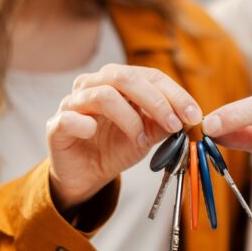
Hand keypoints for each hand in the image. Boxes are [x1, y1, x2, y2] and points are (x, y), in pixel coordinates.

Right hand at [46, 65, 202, 213]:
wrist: (86, 174)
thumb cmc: (115, 148)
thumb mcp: (148, 135)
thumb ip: (164, 123)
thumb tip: (189, 117)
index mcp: (117, 81)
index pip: (149, 76)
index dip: (175, 94)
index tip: (194, 115)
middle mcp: (93, 84)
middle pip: (126, 78)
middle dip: (157, 101)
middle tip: (175, 124)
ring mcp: (73, 103)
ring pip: (104, 95)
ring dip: (130, 119)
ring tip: (142, 140)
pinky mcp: (57, 125)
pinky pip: (71, 118)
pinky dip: (88, 126)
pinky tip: (96, 134)